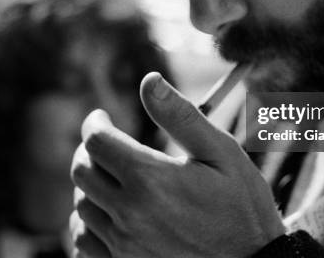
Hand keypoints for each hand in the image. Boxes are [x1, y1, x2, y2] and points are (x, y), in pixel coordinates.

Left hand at [70, 72, 283, 257]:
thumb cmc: (242, 207)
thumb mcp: (222, 154)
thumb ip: (181, 117)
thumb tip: (149, 81)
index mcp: (151, 179)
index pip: (97, 142)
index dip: (94, 123)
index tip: (102, 117)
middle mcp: (130, 213)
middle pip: (81, 171)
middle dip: (88, 150)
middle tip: (105, 143)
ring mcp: (124, 245)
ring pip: (81, 206)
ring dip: (90, 184)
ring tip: (110, 175)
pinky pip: (83, 242)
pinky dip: (87, 222)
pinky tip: (106, 212)